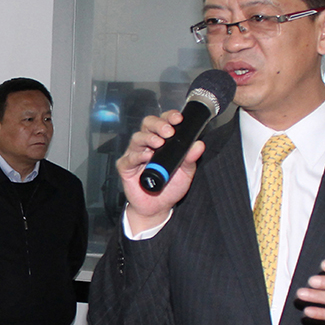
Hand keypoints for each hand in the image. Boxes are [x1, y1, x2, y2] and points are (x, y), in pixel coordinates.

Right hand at [117, 110, 204, 233]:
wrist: (158, 208)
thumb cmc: (170, 188)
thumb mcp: (186, 172)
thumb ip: (191, 158)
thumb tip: (199, 145)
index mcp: (161, 140)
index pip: (163, 122)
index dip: (169, 117)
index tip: (178, 119)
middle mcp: (146, 144)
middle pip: (147, 125)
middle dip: (158, 124)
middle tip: (169, 131)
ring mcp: (134, 154)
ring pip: (137, 138)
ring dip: (148, 138)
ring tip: (159, 143)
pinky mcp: (125, 167)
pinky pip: (129, 158)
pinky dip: (137, 155)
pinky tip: (147, 157)